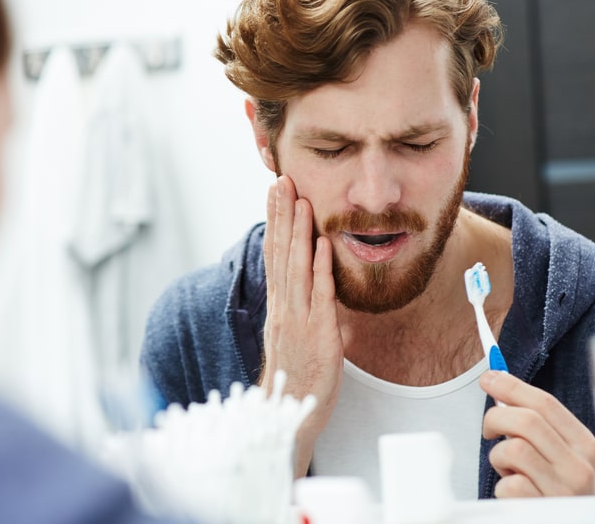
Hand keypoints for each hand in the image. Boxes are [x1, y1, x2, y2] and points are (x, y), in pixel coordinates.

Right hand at [261, 175, 343, 476]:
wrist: (289, 413)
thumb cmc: (297, 377)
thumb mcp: (297, 335)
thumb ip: (303, 307)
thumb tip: (315, 285)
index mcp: (279, 305)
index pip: (273, 254)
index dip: (274, 221)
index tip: (275, 193)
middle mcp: (284, 306)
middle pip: (279, 252)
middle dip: (281, 214)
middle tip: (281, 180)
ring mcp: (298, 318)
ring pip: (295, 267)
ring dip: (298, 231)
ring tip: (300, 200)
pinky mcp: (317, 333)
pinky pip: (318, 294)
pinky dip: (319, 267)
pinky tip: (320, 244)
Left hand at [480, 370, 594, 496]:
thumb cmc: (561, 494)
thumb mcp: (563, 459)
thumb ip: (540, 428)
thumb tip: (501, 387)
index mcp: (586, 446)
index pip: (546, 403)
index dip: (512, 386)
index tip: (489, 378)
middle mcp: (580, 467)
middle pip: (526, 420)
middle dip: (496, 417)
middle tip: (488, 429)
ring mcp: (564, 491)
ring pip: (514, 449)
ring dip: (499, 457)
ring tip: (508, 470)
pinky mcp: (544, 511)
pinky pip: (509, 485)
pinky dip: (502, 487)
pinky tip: (514, 494)